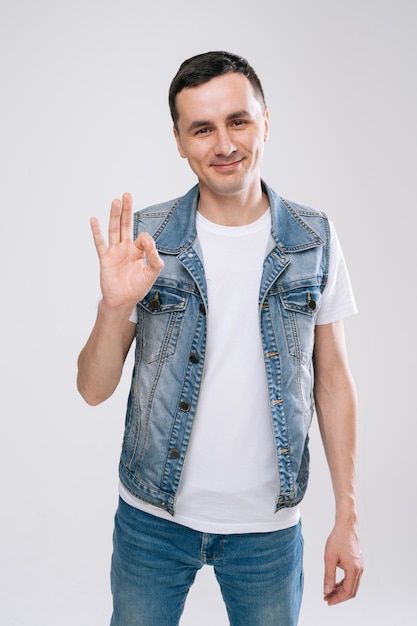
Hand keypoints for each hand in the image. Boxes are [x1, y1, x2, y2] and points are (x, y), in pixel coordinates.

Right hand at [90, 193, 163, 309]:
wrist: (122, 301)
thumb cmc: (136, 288)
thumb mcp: (151, 274)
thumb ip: (155, 260)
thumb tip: (152, 245)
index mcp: (138, 251)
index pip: (142, 237)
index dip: (146, 241)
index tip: (148, 248)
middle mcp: (125, 248)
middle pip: (125, 224)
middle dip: (127, 210)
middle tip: (127, 194)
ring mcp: (114, 252)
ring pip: (114, 230)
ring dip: (114, 215)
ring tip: (115, 201)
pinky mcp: (105, 259)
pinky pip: (100, 243)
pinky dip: (97, 232)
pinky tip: (94, 220)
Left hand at [323, 523, 363, 604]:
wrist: (346, 525)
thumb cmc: (337, 539)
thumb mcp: (329, 558)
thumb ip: (328, 576)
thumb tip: (327, 591)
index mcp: (354, 570)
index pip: (347, 591)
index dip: (337, 599)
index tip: (327, 601)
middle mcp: (359, 569)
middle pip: (351, 590)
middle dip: (339, 596)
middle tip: (327, 598)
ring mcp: (360, 566)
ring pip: (352, 584)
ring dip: (341, 590)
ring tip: (329, 591)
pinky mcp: (357, 562)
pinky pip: (352, 577)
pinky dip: (344, 582)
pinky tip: (335, 582)